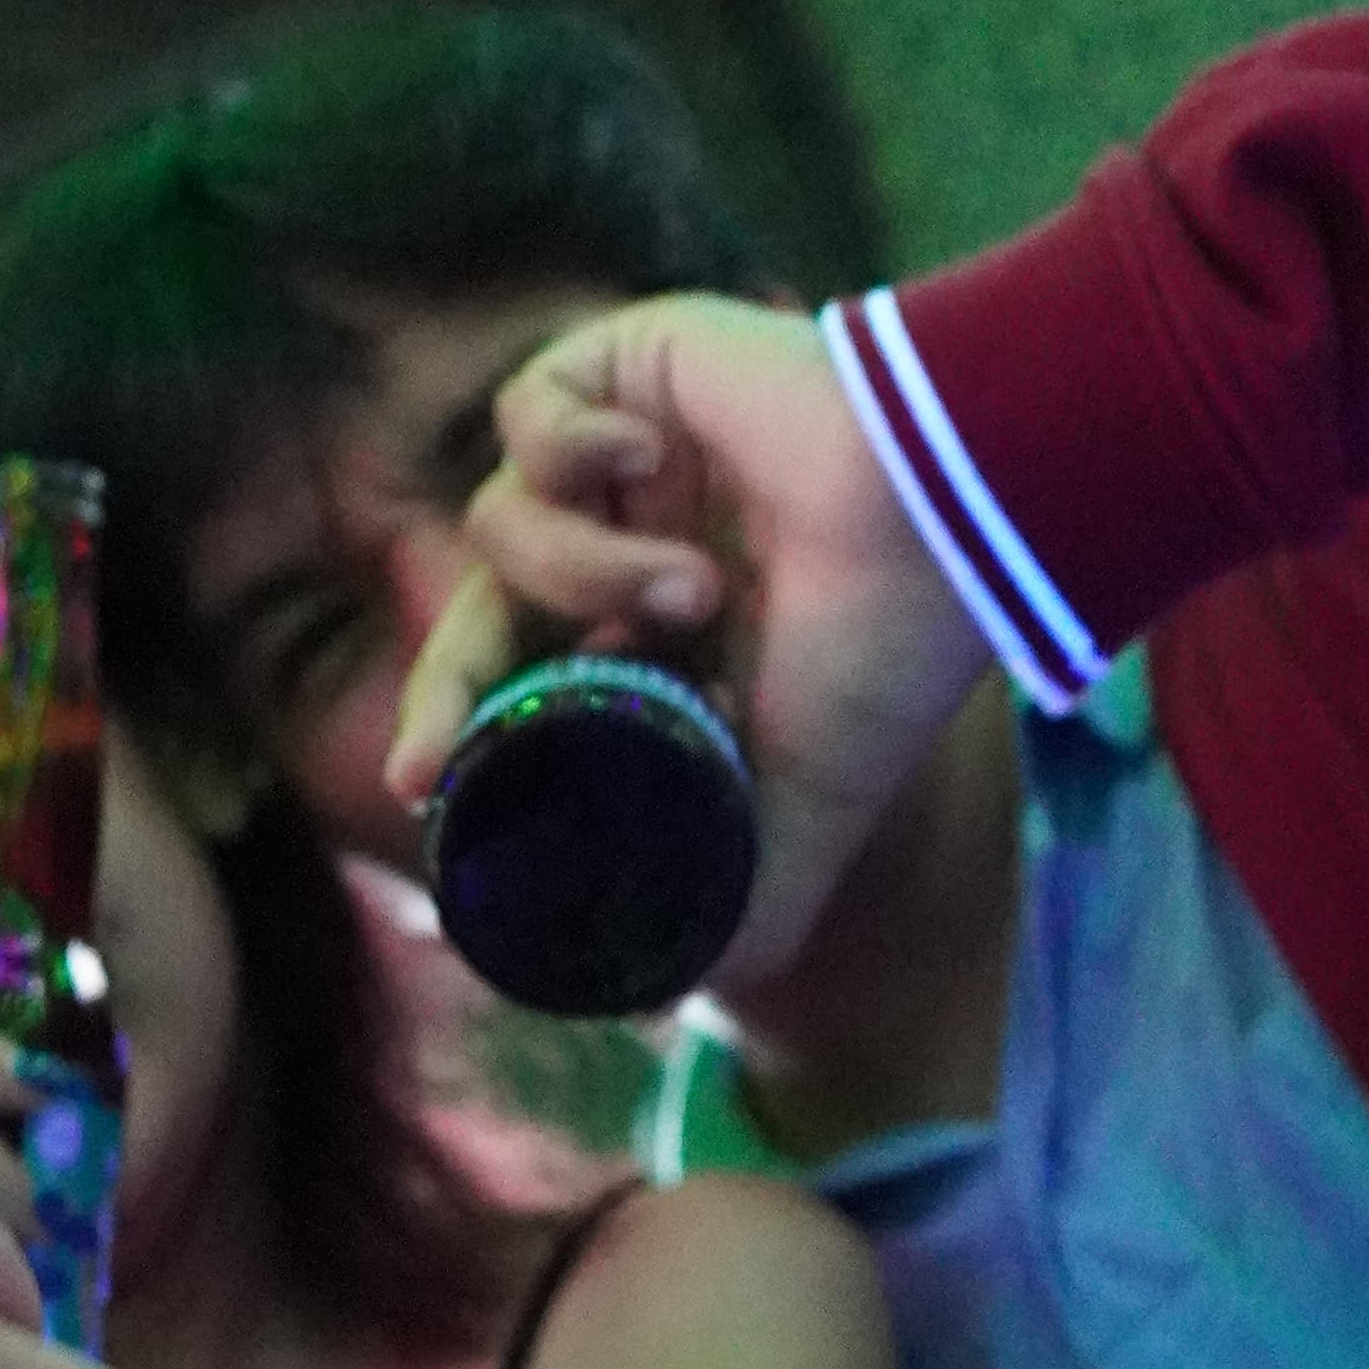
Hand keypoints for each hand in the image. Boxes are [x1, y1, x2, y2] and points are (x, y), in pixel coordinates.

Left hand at [382, 298, 988, 982]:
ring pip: (505, 521)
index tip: (426, 788)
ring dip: (583, 574)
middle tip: (430, 755)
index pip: (526, 675)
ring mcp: (631, 452)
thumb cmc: (885, 657)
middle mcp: (638, 540)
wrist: (943, 520)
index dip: (466, 725)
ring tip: (697, 588)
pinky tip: (651, 462)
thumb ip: (733, 905)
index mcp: (668, 632)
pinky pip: (528, 414)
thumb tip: (643, 1005)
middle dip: (449, 684)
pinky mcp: (627, 363)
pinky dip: (571, 454)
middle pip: (481, 608)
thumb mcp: (798, 817)